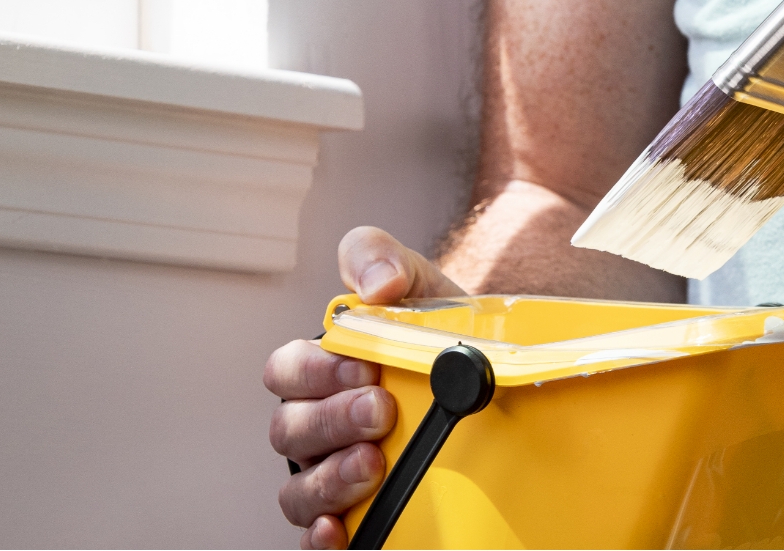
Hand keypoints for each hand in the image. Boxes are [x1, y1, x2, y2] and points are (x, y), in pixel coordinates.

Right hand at [265, 226, 464, 548]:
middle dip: (331, 421)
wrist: (494, 376)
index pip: (289, 371)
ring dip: (330, 478)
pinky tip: (339, 531)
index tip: (364, 367)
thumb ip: (386, 260)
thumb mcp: (420, 284)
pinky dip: (320, 537)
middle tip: (379, 413)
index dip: (316, 371)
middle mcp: (320, 425)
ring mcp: (333, 471)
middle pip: (290, 430)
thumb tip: (376, 283)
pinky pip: (317, 533)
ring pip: (299, 487)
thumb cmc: (440, 334)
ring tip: (373, 465)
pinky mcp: (354, 514)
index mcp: (324, 370)